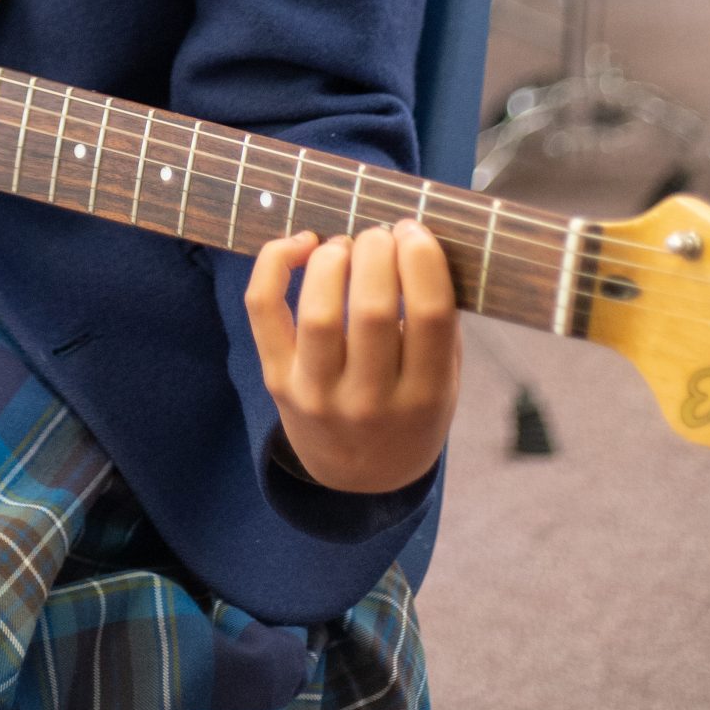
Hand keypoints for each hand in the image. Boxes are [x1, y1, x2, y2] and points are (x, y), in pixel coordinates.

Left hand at [246, 222, 460, 494]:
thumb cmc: (408, 410)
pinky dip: (276, 262)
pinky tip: (303, 243)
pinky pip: (264, 308)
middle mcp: (370, 401)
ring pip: (319, 311)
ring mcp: (318, 393)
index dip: (423, 257)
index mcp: (424, 398)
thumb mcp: (445, 382)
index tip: (415, 231)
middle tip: (382, 234)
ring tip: (346, 244)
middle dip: (378, 250)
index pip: (430, 315)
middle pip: (373, 309)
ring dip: (334, 257)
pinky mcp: (277, 379)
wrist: (359, 478)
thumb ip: (441, 324)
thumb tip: (419, 241)